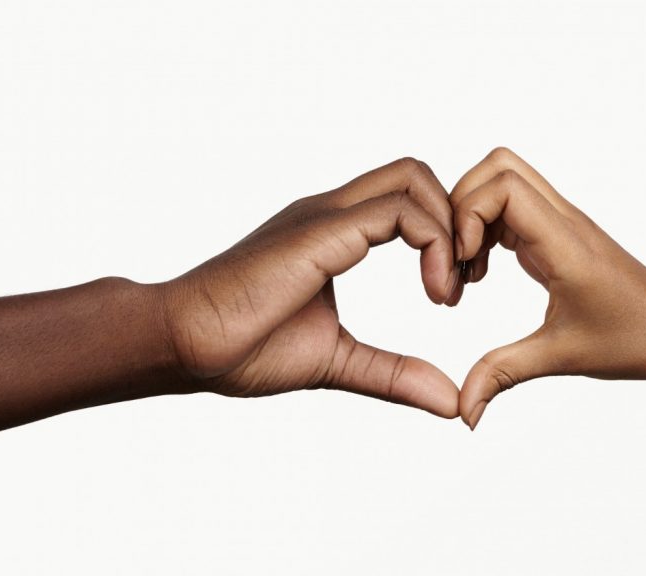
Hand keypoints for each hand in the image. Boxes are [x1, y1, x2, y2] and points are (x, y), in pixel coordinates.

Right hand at [161, 158, 461, 417]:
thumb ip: (394, 374)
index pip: (406, 197)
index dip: (445, 234)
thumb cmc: (243, 349)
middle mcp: (331, 212)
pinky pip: (397, 211)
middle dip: (458, 220)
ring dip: (451, 232)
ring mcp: (324, 216)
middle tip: (462, 283)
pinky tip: (432, 292)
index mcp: (333, 231)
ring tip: (447, 292)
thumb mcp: (339, 360)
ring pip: (414, 179)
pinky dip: (433, 244)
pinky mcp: (321, 233)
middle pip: (416, 173)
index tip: (451, 292)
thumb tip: (449, 401)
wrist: (183, 345)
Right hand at [451, 148, 645, 427]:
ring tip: (468, 268)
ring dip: (472, 215)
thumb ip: (502, 374)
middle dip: (462, 205)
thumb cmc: (631, 340)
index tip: (464, 264)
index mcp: (566, 244)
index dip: (469, 215)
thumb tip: (463, 411)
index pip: (505, 187)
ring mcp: (561, 222)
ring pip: (503, 178)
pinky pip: (511, 205)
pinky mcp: (557, 232)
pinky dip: (485, 227)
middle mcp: (563, 221)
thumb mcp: (559, 357)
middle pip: (499, 165)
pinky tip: (483, 271)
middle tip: (456, 259)